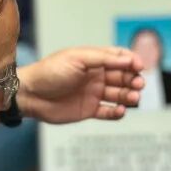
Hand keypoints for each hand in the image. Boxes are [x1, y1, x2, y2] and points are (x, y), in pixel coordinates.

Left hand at [16, 46, 143, 123]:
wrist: (30, 94)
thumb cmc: (50, 72)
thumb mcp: (77, 58)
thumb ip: (103, 58)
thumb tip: (128, 59)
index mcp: (93, 60)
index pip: (119, 58)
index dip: (131, 61)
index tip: (140, 66)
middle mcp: (95, 76)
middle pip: (123, 77)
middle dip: (133, 79)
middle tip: (138, 84)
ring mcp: (93, 94)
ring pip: (118, 95)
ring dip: (128, 96)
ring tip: (132, 98)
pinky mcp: (88, 110)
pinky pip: (108, 112)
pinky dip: (117, 112)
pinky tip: (119, 110)